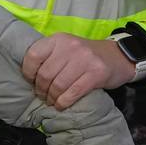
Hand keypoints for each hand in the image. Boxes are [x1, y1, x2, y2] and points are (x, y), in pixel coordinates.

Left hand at [21, 33, 136, 109]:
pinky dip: (64, 102)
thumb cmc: (85, 56)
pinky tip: (61, 105)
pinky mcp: (96, 73)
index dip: (28, 72)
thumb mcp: (66, 48)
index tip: (31, 81)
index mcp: (59, 39)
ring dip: (52, 97)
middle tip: (42, 95)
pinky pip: (73, 92)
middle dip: (41, 89)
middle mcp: (70, 47)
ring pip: (58, 85)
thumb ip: (50, 56)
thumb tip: (29, 77)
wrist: (118, 56)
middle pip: (45, 74)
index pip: (33, 56)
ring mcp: (85, 59)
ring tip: (51, 101)